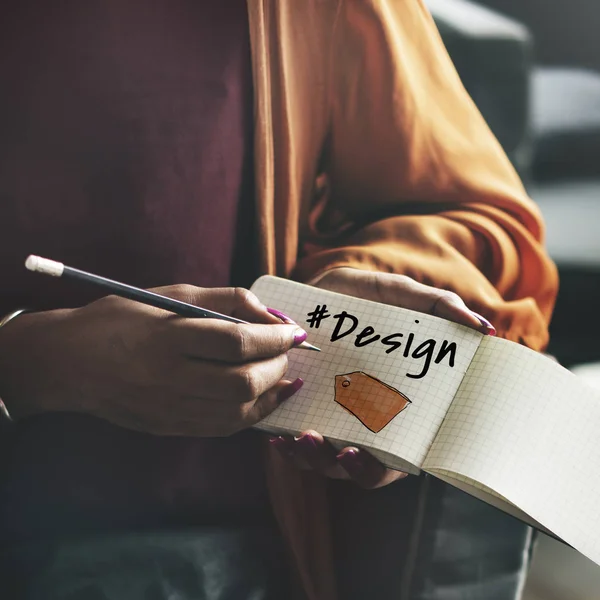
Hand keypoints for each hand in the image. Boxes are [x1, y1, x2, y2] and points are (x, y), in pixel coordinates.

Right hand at [0, 286, 305, 436]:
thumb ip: (226, 300)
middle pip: (242, 383)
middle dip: (277, 367)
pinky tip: (263, 397)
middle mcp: (168, 378)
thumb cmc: (123, 317)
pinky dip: (252, 414)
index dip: (274, 337)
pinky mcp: (168, 427)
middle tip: (286, 351)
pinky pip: (222, 428)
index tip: (293, 331)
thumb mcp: (172, 295)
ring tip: (284, 375)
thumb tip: (272, 316)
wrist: (69, 362)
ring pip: (237, 414)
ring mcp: (167, 409)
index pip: (236, 342)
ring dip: (272, 394)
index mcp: (167, 337)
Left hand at [269, 268, 494, 487]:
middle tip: (341, 451)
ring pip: (324, 460)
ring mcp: (330, 420)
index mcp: (396, 405)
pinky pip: (292, 442)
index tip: (378, 456)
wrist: (320, 288)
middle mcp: (363, 421)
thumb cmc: (367, 298)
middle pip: (363, 466)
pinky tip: (277, 435)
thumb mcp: (402, 295)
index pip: (401, 453)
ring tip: (303, 438)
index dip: (390, 464)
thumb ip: (438, 307)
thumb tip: (484, 329)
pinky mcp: (299, 412)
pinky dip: (286, 446)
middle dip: (352, 467)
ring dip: (313, 459)